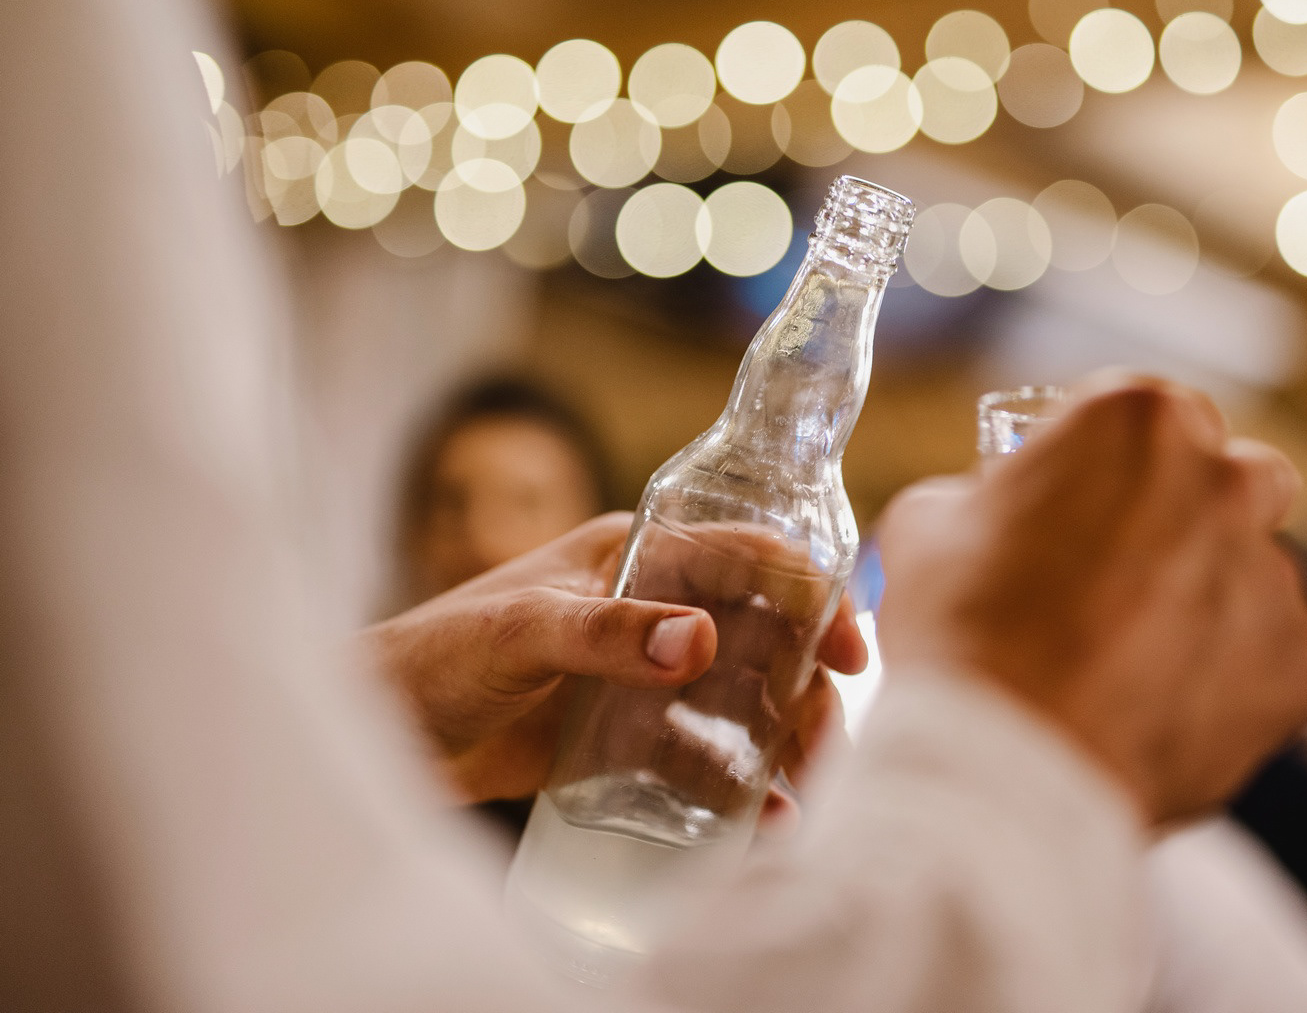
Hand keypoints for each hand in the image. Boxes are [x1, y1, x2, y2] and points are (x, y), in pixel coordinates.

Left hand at [361, 512, 865, 803]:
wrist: (380, 732)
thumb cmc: (436, 657)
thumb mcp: (520, 633)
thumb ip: (603, 633)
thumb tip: (700, 641)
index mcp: (635, 556)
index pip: (746, 555)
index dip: (810, 590)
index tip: (852, 644)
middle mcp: (652, 611)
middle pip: (762, 637)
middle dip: (808, 686)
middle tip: (826, 744)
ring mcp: (642, 676)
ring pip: (742, 701)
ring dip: (783, 741)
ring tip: (801, 793)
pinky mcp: (626, 738)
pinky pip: (700, 758)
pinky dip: (736, 787)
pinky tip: (759, 824)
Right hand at [876, 373, 1306, 825]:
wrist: (1007, 767)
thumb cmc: (962, 636)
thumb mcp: (928, 526)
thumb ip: (983, 496)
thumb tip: (995, 513)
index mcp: (1136, 420)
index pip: (1142, 412)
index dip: (1105, 461)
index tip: (1079, 502)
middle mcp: (1225, 480)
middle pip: (1227, 475)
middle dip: (1186, 510)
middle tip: (1118, 571)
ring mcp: (1274, 573)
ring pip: (1253, 568)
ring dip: (1206, 596)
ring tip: (1127, 659)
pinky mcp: (1302, 661)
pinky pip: (1273, 650)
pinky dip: (1228, 671)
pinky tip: (1159, 702)